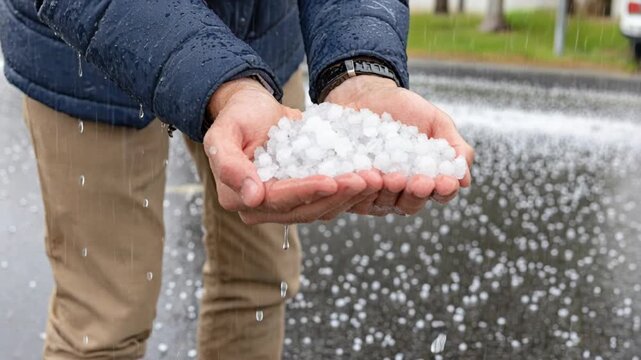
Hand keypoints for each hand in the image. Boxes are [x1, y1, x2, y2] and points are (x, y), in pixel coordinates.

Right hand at [204, 78, 373, 224]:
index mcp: (239, 197)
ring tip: (376, 178)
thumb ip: (228, 163)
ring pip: (322, 208)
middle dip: (338, 195)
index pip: (278, 199)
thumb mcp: (222, 132)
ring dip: (350, 196)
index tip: (333, 180)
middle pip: (306, 209)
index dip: (307, 191)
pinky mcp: (304, 197)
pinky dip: (351, 190)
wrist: (252, 109)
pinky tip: (373, 176)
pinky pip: (330, 199)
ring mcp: (284, 206)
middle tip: (367, 179)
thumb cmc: (236, 115)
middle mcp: (261, 208)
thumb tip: (251, 196)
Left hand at [325, 75, 474, 215]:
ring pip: (380, 204)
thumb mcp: (436, 122)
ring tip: (392, 176)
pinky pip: (350, 194)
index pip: (438, 194)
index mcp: (424, 180)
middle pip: (409, 205)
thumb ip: (454, 147)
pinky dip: (358, 187)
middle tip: (420, 181)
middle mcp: (397, 191)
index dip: (443, 191)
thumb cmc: (405, 109)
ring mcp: (370, 190)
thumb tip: (465, 179)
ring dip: (388, 192)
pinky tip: (365, 174)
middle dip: (416, 194)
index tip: (445, 182)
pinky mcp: (345, 184)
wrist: (366, 93)